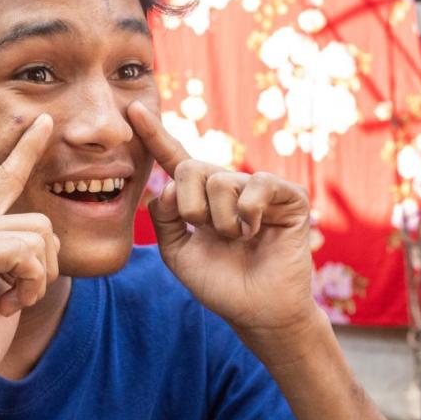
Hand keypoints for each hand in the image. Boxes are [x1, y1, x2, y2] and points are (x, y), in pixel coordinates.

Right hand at [0, 115, 59, 418]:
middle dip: (44, 267)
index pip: (2, 180)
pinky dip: (27, 286)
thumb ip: (20, 256)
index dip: (26, 150)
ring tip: (6, 302)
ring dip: (36, 280)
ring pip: (36, 237)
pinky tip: (1, 307)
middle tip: (15, 298)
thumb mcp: (7, 288)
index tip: (44, 120)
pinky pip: (22, 254)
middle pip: (39, 221)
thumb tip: (44, 238)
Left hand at [127, 101, 319, 364]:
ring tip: (238, 240)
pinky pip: (257, 186)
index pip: (174, 159)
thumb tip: (167, 186)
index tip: (133, 107)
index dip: (154, 134)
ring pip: (221, 181)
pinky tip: (256, 232)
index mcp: (200, 197)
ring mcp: (258, 189)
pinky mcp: (287, 196)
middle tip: (208, 233)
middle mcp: (228, 186)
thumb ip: (163, 217)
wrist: (256, 311)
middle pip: (192, 168)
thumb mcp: (177, 252)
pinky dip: (249, 214)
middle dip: (192, 207)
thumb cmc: (219, 284)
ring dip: (222, 222)